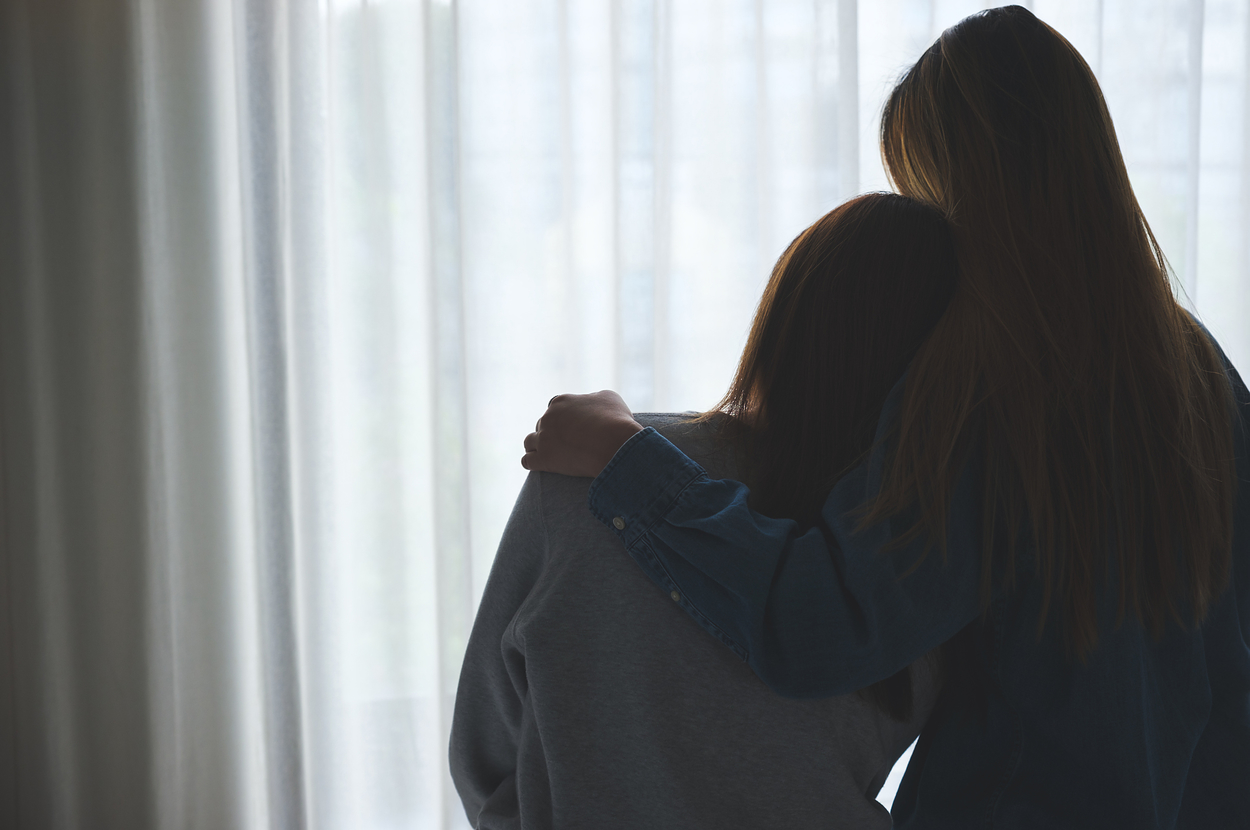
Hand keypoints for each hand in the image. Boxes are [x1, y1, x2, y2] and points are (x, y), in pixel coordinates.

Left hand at [522, 390, 643, 477]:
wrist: (616, 443)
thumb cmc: (616, 421)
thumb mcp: (609, 398)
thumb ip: (594, 398)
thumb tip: (591, 403)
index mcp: (561, 401)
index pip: (554, 408)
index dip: (562, 419)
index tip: (571, 428)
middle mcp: (548, 417)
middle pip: (542, 425)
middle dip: (551, 433)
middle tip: (564, 444)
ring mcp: (544, 438)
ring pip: (529, 442)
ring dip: (537, 447)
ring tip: (548, 455)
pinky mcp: (543, 458)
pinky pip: (527, 461)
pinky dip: (532, 463)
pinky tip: (539, 466)